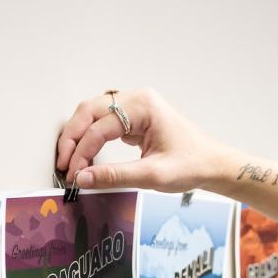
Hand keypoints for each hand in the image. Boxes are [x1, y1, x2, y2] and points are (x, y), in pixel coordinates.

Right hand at [55, 88, 244, 192]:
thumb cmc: (193, 164)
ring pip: (93, 115)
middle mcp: (138, 100)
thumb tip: (83, 178)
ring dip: (79, 136)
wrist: (214, 165)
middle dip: (73, 138)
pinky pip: (104, 122)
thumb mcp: (153, 175)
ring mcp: (136, 107)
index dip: (83, 151)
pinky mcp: (136, 118)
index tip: (74, 174)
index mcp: (144, 106)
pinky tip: (86, 156)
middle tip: (63, 163)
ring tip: (71, 161)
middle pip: (90, 111)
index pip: (100, 126)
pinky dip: (91, 138)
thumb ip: (116, 176)